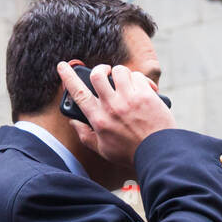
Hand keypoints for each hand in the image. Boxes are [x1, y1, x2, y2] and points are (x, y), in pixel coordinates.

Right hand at [57, 61, 176, 165]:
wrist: (159, 155)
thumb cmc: (131, 153)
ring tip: (125, 83)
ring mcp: (130, 99)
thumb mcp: (103, 150)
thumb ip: (85, 135)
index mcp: (99, 119)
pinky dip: (139, 80)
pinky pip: (138, 76)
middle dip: (99, 69)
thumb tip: (73, 122)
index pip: (78, 93)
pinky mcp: (146, 95)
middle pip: (98, 75)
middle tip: (104, 72)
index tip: (62, 66)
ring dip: (121, 74)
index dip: (68, 77)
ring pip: (119, 71)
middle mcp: (112, 106)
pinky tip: (143, 89)